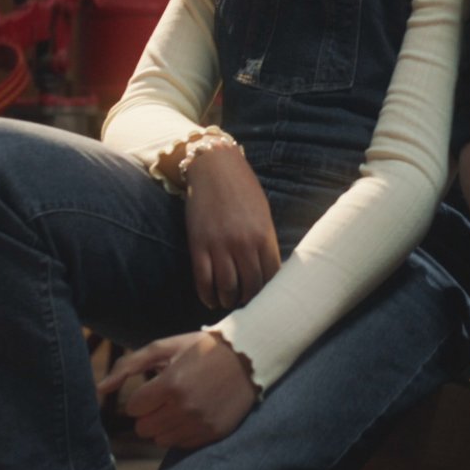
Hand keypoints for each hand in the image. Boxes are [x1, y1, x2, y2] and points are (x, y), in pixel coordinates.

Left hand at [96, 331, 255, 448]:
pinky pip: (181, 445)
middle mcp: (184, 408)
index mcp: (170, 384)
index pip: (134, 408)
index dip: (141, 397)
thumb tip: (100, 388)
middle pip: (144, 428)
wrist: (249, 358)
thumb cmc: (201, 349)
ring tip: (179, 406)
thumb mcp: (166, 347)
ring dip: (164, 425)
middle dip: (149, 413)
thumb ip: (129, 365)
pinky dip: (181, 432)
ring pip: (160, 439)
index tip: (154, 388)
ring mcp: (200, 424)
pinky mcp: (213, 434)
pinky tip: (193, 414)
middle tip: (165, 398)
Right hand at [182, 144, 280, 309]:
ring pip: (227, 288)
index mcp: (264, 236)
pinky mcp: (198, 245)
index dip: (267, 293)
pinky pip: (203, 280)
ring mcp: (220, 246)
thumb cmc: (242, 189)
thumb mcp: (262, 214)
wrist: (214, 167)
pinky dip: (207, 295)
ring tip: (228, 301)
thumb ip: (265, 242)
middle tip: (244, 302)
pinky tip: (210, 299)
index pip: (271, 277)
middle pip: (250, 286)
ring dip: (228, 300)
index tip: (263, 298)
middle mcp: (244, 244)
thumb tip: (268, 271)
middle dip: (248, 299)